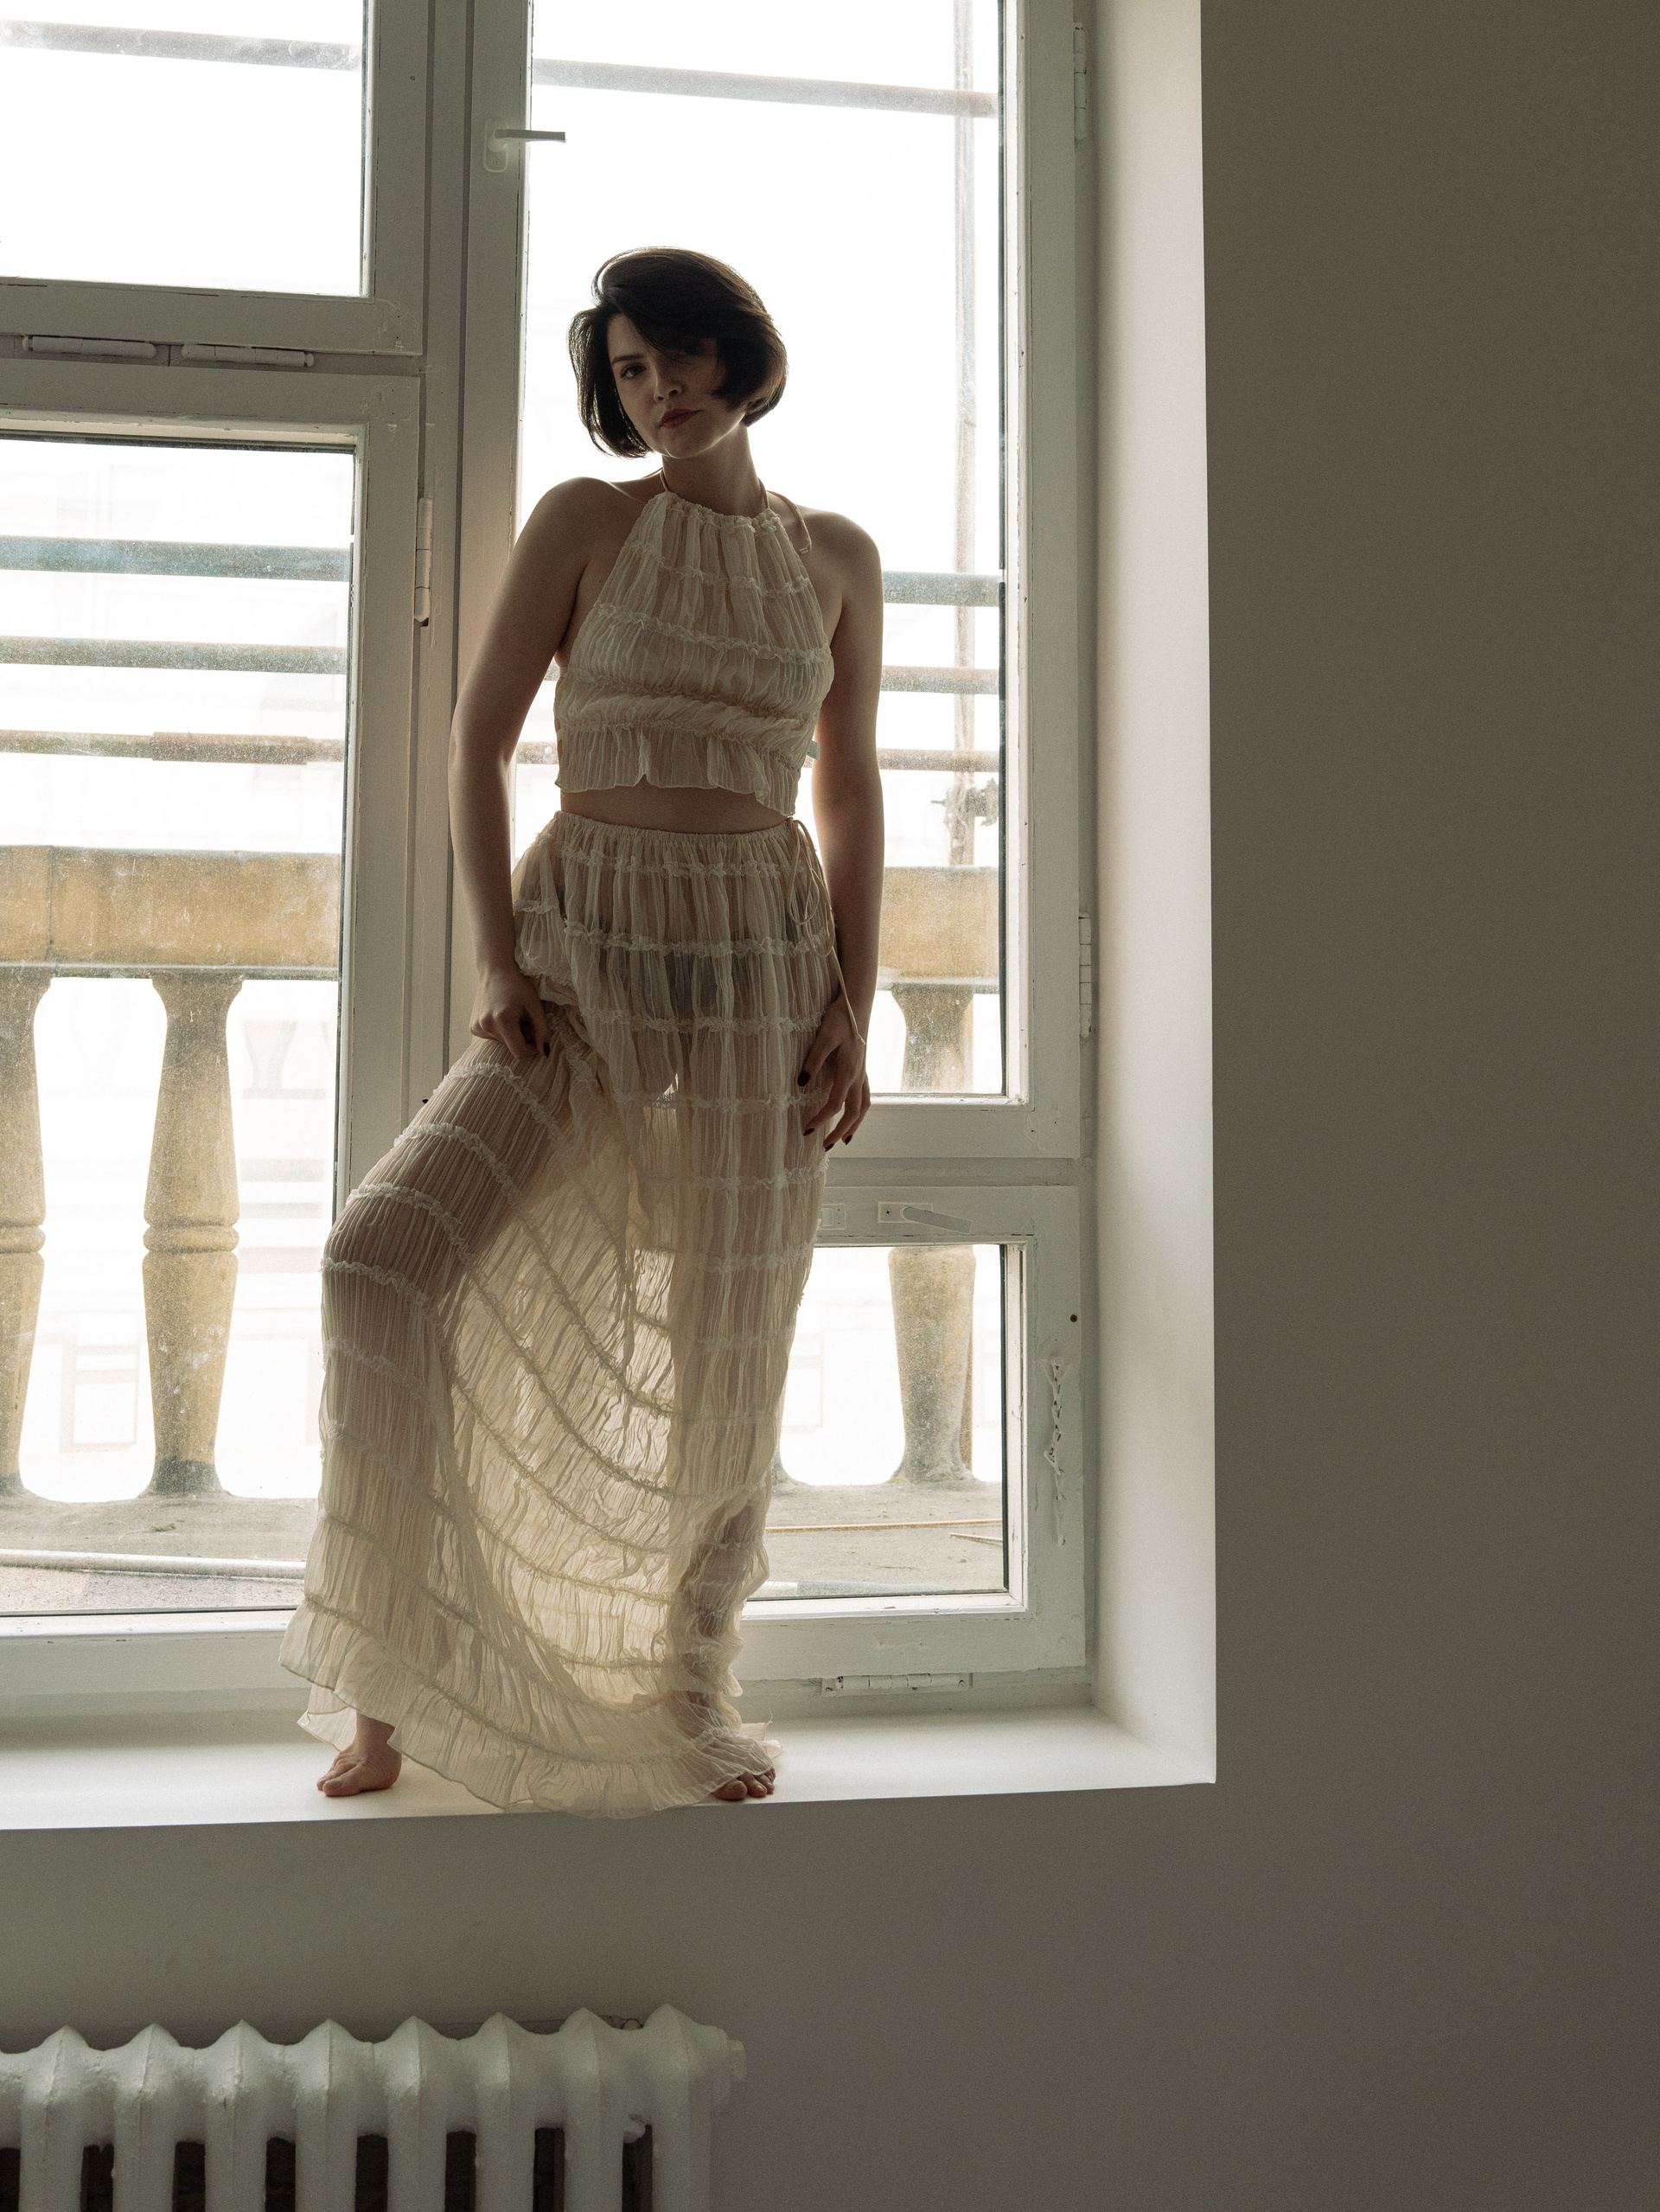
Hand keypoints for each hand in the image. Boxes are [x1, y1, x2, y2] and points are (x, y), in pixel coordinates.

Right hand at [469, 961, 550, 1061]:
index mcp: (502, 1020)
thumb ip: (542, 1029)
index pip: (519, 1052)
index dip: (531, 1048)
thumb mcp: (534, 1005)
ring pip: (502, 1043)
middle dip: (521, 1038)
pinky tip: (501, 1015)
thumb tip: (545, 1051)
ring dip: (511, 1034)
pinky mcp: (473, 1027)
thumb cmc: (516, 984)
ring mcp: (477, 1027)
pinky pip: (492, 1038)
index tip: (536, 1036)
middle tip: (525, 1020)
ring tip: (512, 1015)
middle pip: (510, 1047)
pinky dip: (500, 1031)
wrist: (495, 970)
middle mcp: (486, 1026)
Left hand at [800, 995, 870, 1148]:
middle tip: (826, 1146)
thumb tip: (801, 1084)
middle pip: (853, 1113)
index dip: (820, 1119)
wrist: (858, 1005)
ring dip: (855, 1125)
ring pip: (863, 1107)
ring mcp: (863, 1073)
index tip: (806, 1129)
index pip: (835, 1104)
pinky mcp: (862, 1068)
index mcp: (849, 1071)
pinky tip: (853, 1114)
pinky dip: (860, 1111)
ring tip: (846, 1140)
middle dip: (840, 1132)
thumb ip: (813, 1061)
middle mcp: (858, 1076)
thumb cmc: (839, 1019)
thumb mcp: (823, 1038)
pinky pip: (865, 1096)